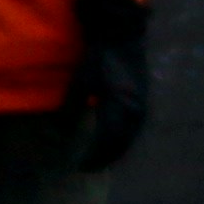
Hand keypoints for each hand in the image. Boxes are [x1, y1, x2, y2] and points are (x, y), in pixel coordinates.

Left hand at [68, 0, 149, 172]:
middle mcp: (135, 111)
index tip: (80, 166)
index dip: (94, 156)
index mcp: (120, 106)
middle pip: (120, 144)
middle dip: (104, 157)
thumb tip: (61, 133)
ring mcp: (141, 107)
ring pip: (129, 139)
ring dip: (114, 151)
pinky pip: (133, 130)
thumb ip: (72, 107)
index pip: (107, 141)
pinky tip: (112, 142)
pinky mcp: (142, 102)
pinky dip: (122, 140)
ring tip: (100, 159)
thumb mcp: (82, 81)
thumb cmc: (100, 57)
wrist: (123, 36)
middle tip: (88, 167)